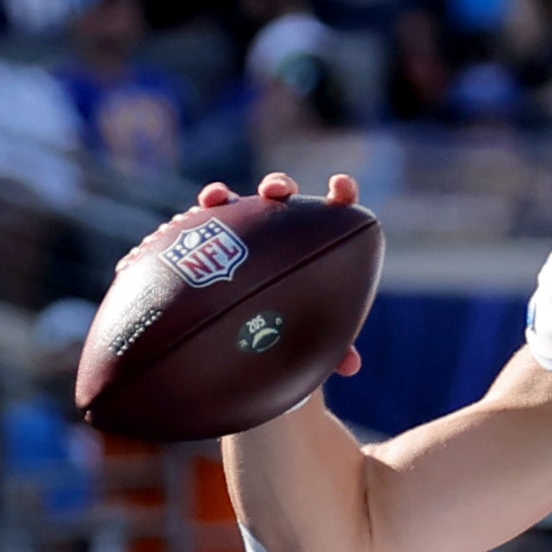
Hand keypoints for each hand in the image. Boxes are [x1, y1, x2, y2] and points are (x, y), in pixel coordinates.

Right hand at [188, 172, 368, 375]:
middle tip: (274, 193)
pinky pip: (202, 222)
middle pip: (281, 195)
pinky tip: (200, 211)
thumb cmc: (291, 328)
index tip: (339, 186)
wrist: (245, 333)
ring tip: (219, 198)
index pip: (334, 208)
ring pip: (240, 202)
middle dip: (277, 186)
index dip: (340, 192)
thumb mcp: (312, 336)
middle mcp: (279, 227)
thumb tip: (352, 365)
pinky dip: (200, 213)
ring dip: (228, 194)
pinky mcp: (212, 236)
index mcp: (314, 241)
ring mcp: (245, 228)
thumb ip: (335, 346)